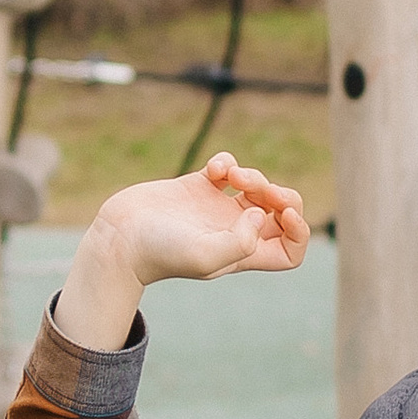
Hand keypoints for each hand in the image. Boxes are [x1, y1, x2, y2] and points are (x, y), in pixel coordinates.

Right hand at [52, 152, 309, 348]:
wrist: (119, 237)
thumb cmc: (160, 252)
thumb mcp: (205, 256)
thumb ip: (242, 241)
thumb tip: (260, 214)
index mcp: (242, 254)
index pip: (289, 252)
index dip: (298, 232)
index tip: (283, 215)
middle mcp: (233, 232)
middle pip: (279, 215)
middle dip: (281, 196)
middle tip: (262, 191)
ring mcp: (215, 209)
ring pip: (256, 189)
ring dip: (253, 175)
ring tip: (232, 177)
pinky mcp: (196, 187)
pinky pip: (226, 169)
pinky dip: (226, 162)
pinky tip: (213, 169)